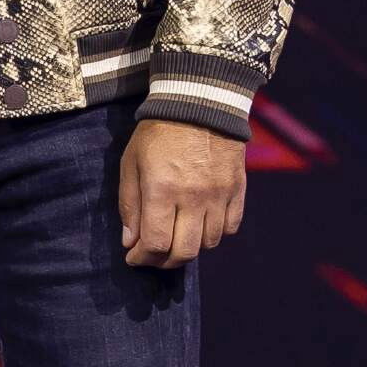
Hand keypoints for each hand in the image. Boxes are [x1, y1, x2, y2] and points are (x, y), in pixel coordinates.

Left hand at [119, 116, 246, 267]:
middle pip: (184, 251)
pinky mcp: (237, 190)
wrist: (199, 104)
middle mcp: (193, 197)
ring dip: (189, 248)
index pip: (155, 243)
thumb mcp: (131, 163)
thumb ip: (130, 205)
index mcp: (162, 190)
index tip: (133, 258)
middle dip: (164, 262)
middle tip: (153, 257)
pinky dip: (214, 234)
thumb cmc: (157, 133)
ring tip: (175, 240)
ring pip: (208, 243)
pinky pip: (230, 227)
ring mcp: (219, 195)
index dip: (142, 259)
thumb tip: (130, 242)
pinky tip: (200, 226)